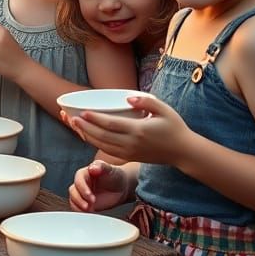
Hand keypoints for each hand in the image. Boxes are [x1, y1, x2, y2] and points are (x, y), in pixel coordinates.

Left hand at [68, 93, 189, 165]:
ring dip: (86, 135)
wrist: (184, 152)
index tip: (82, 113)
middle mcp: (131, 143)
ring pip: (101, 145)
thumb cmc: (175, 128)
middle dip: (84, 128)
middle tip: (70, 118)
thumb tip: (128, 98)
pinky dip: (94, 143)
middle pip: (101, 136)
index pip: (111, 125)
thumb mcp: (164, 110)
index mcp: (139, 130)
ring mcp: (129, 152)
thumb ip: (146, 101)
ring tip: (73, 125)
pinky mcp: (129, 157)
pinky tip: (86, 135)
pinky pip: (107, 150)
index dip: (94, 120)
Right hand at [69, 159, 131, 211]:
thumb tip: (92, 168)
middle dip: (80, 199)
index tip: (90, 196)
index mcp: (84, 173)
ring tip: (90, 210)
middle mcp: (81, 184)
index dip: (83, 189)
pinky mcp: (85, 203)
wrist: (121, 187)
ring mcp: (82, 195)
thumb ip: (101, 167)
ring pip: (73, 200)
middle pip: (73, 191)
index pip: (78, 180)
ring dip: (79, 206)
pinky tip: (90, 213)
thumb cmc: (115, 176)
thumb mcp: (110, 169)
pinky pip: (78, 208)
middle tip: (90, 206)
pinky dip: (81, 212)